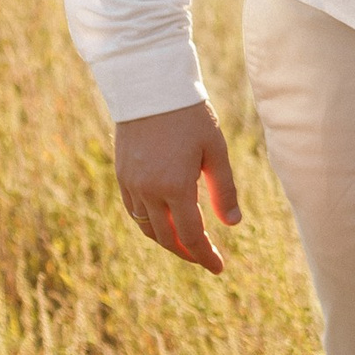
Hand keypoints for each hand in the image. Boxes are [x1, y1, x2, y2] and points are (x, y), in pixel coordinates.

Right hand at [114, 101, 239, 272]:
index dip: (205, 256)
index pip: (191, 236)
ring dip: (167, 240)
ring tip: (186, 243)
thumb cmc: (190, 115)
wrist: (150, 86)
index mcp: (175, 187)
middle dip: (187, 253)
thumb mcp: (216, 150)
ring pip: (148, 227)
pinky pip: (134, 211)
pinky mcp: (122, 175)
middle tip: (205, 259)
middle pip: (167, 238)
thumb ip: (224, 190)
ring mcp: (132, 184)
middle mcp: (149, 191)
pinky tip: (164, 222)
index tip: (219, 268)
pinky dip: (149, 223)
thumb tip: (233, 224)